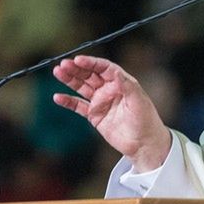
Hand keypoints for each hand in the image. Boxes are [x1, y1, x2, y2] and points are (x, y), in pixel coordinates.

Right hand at [52, 55, 170, 170]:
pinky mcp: (94, 115)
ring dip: (69, 80)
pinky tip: (57, 97)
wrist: (143, 144)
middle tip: (63, 64)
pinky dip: (68, 101)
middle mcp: (109, 89)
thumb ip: (127, 86)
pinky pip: (78, 106)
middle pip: (89, 75)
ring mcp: (100, 102)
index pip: (103, 68)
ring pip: (81, 87)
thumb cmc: (146, 120)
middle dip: (76, 68)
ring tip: (57, 72)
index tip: (78, 59)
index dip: (91, 62)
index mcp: (121, 82)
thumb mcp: (139, 101)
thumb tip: (116, 72)